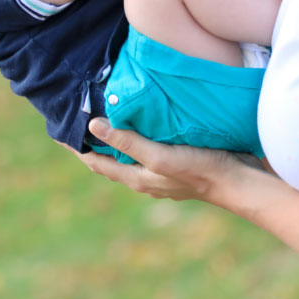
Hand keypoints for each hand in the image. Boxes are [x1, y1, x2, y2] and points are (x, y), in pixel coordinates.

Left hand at [67, 118, 263, 202]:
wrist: (239, 181)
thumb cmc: (199, 168)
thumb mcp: (159, 155)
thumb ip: (128, 142)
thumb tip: (93, 126)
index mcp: (135, 178)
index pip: (95, 162)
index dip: (76, 147)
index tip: (59, 130)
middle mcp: (144, 177)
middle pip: (109, 159)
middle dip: (92, 142)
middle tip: (78, 120)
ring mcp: (160, 172)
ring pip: (128, 154)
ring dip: (115, 138)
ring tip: (104, 117)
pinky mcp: (176, 162)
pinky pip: (147, 148)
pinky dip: (136, 136)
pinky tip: (141, 122)